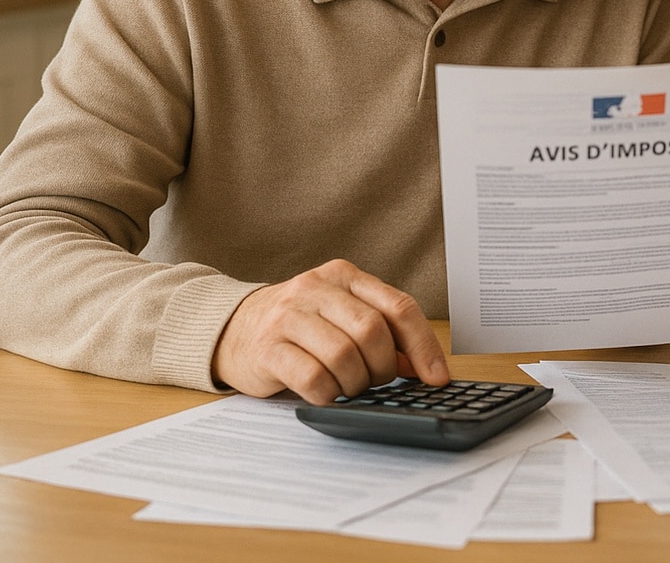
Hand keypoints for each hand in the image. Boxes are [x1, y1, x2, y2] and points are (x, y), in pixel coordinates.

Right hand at [211, 259, 449, 401]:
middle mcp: (316, 288)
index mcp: (344, 275)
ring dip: (356, 383)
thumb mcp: (340, 315)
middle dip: (383, 367)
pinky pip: (313, 378)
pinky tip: (326, 393)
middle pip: (373, 332)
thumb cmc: (299, 326)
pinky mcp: (266, 348)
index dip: (424, 346)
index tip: (436, 377)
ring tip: (349, 387)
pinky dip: (329, 394)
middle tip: (376, 382)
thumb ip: (381, 331)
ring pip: (344, 356)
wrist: (232, 329)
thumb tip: (422, 367)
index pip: (399, 307)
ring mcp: (288, 316)